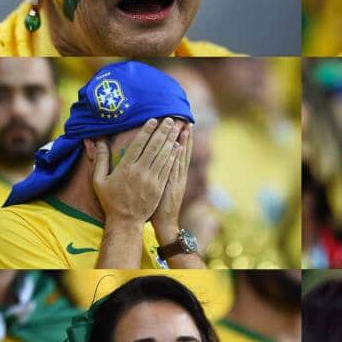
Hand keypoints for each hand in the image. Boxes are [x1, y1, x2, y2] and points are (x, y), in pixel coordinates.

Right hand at [92, 118, 181, 226]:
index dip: (147, 131)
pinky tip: (179, 147)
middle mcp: (140, 172)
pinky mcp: (160, 186)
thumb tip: (97, 141)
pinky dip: (174, 156)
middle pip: (154, 147)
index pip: (138, 144)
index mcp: (125, 168)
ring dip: (172, 141)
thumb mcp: (99, 180)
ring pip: (164, 156)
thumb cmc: (110, 200)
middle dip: (163, 132)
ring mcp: (152, 179)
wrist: (126, 220)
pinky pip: (168, 168)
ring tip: (178, 128)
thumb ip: (100, 159)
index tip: (153, 119)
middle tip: (170, 119)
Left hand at [151, 124, 191, 241]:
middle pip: (182, 151)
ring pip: (179, 157)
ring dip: (182, 142)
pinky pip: (174, 169)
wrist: (165, 223)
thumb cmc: (159, 206)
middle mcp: (178, 174)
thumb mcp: (163, 187)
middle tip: (184, 119)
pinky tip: (177, 147)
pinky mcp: (171, 186)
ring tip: (183, 127)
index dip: (181, 139)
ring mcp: (176, 180)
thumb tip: (157, 160)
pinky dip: (177, 158)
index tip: (181, 124)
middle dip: (183, 135)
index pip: (179, 152)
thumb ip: (161, 173)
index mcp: (175, 174)